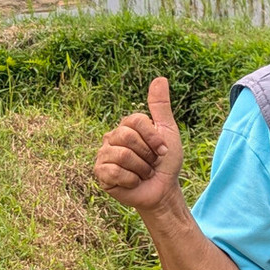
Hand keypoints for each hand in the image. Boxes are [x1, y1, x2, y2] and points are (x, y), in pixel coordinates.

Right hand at [94, 77, 183, 211]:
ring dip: (141, 169)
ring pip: (121, 155)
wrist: (163, 190)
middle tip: (151, 163)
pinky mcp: (100, 173)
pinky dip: (131, 180)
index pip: (136, 121)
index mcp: (126, 126)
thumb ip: (161, 107)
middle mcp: (111, 138)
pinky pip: (114, 171)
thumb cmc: (166, 162)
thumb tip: (160, 78)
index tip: (162, 150)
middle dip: (147, 154)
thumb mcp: (168, 132)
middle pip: (127, 137)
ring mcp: (103, 155)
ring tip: (143, 173)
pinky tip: (132, 182)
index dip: (154, 138)